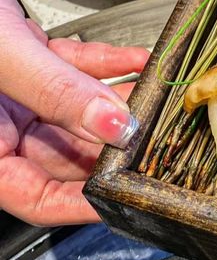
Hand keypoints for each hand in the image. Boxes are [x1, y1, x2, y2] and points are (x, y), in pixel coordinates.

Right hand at [0, 0, 147, 225]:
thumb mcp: (3, 56)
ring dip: (118, 102)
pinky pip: (74, 72)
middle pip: (67, 155)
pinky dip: (106, 65)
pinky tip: (137, 60)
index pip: (36, 198)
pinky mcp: (28, 61)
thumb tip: (114, 125)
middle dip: (114, 144)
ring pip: (78, 113)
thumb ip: (56, 91)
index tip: (128, 194)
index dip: (83, 203)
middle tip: (157, 135)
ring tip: (157, 96)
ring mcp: (14, 96)